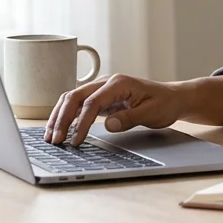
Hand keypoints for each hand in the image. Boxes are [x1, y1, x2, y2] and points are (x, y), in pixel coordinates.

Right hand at [43, 73, 183, 145]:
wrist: (172, 97)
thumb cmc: (164, 103)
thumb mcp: (152, 113)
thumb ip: (130, 118)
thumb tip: (108, 125)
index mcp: (118, 83)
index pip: (92, 102)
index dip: (81, 122)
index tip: (75, 140)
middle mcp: (106, 82)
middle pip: (75, 96)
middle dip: (62, 118)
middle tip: (54, 140)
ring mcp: (101, 88)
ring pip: (72, 98)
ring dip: (59, 116)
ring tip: (50, 136)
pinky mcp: (100, 97)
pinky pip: (78, 104)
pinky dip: (66, 116)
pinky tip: (59, 129)